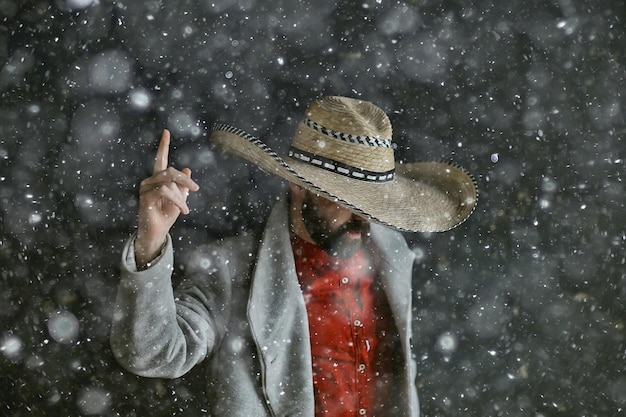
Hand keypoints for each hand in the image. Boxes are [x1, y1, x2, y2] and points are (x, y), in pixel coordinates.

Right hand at [134, 129, 199, 267]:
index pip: (160, 159)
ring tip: (185, 209)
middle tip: (195, 188)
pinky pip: (165, 191)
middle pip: (170, 170)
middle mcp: (150, 180)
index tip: (166, 131)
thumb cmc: (167, 215)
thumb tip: (187, 169)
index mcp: (158, 179)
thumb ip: (182, 185)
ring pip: (168, 182)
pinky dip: (176, 200)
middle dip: (185, 179)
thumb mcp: (180, 198)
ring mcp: (145, 188)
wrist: (158, 232)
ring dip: (180, 196)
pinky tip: (182, 210)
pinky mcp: (145, 196)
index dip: (163, 146)